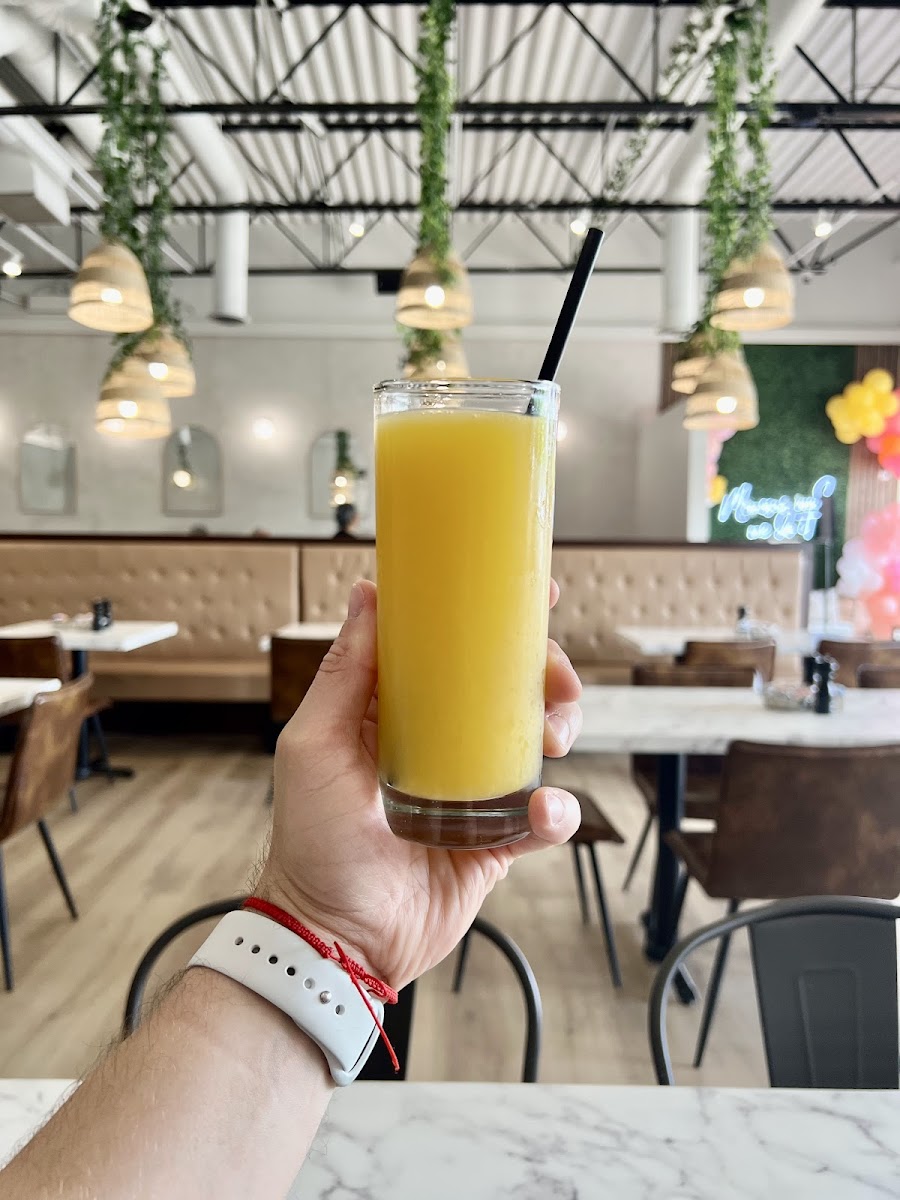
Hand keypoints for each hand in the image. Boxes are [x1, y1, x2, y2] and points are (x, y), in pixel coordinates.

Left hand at [256, 579, 581, 989]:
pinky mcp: (494, 843)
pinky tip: (544, 810)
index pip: (448, 653)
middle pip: (505, 691)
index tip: (528, 595)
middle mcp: (439, 747)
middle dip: (542, 674)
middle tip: (556, 680)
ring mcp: (470, 794)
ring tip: (553, 738)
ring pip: (533, 743)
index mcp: (395, 715)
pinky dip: (555, 811)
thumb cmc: (310, 843)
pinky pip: (541, 818)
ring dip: (557, 728)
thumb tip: (367, 593)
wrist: (335, 940)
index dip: (490, 621)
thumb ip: (345, 674)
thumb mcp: (315, 745)